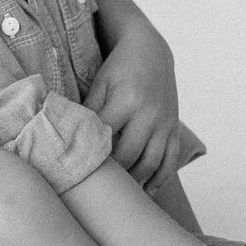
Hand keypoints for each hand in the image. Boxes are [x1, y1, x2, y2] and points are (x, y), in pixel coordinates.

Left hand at [84, 23, 180, 191]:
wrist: (152, 53)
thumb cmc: (119, 68)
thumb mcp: (101, 82)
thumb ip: (89, 109)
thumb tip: (71, 137)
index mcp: (127, 101)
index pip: (105, 137)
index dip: (90, 154)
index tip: (75, 168)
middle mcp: (150, 115)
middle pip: (128, 155)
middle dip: (111, 172)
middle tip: (93, 183)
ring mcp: (165, 124)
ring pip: (151, 163)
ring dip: (134, 181)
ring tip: (116, 192)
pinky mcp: (174, 129)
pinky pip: (170, 161)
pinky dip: (159, 180)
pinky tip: (146, 192)